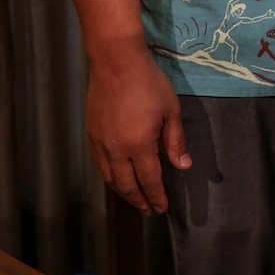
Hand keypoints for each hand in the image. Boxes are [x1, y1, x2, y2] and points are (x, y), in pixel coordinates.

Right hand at [86, 40, 189, 214]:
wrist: (116, 64)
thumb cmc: (149, 84)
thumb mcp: (171, 111)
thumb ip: (176, 141)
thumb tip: (183, 166)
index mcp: (139, 145)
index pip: (149, 180)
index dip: (156, 196)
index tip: (161, 209)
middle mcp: (116, 150)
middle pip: (126, 185)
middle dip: (139, 200)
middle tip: (149, 210)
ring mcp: (100, 143)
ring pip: (110, 177)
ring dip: (123, 191)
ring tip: (135, 199)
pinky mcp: (91, 135)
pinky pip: (100, 165)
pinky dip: (110, 177)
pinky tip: (118, 177)